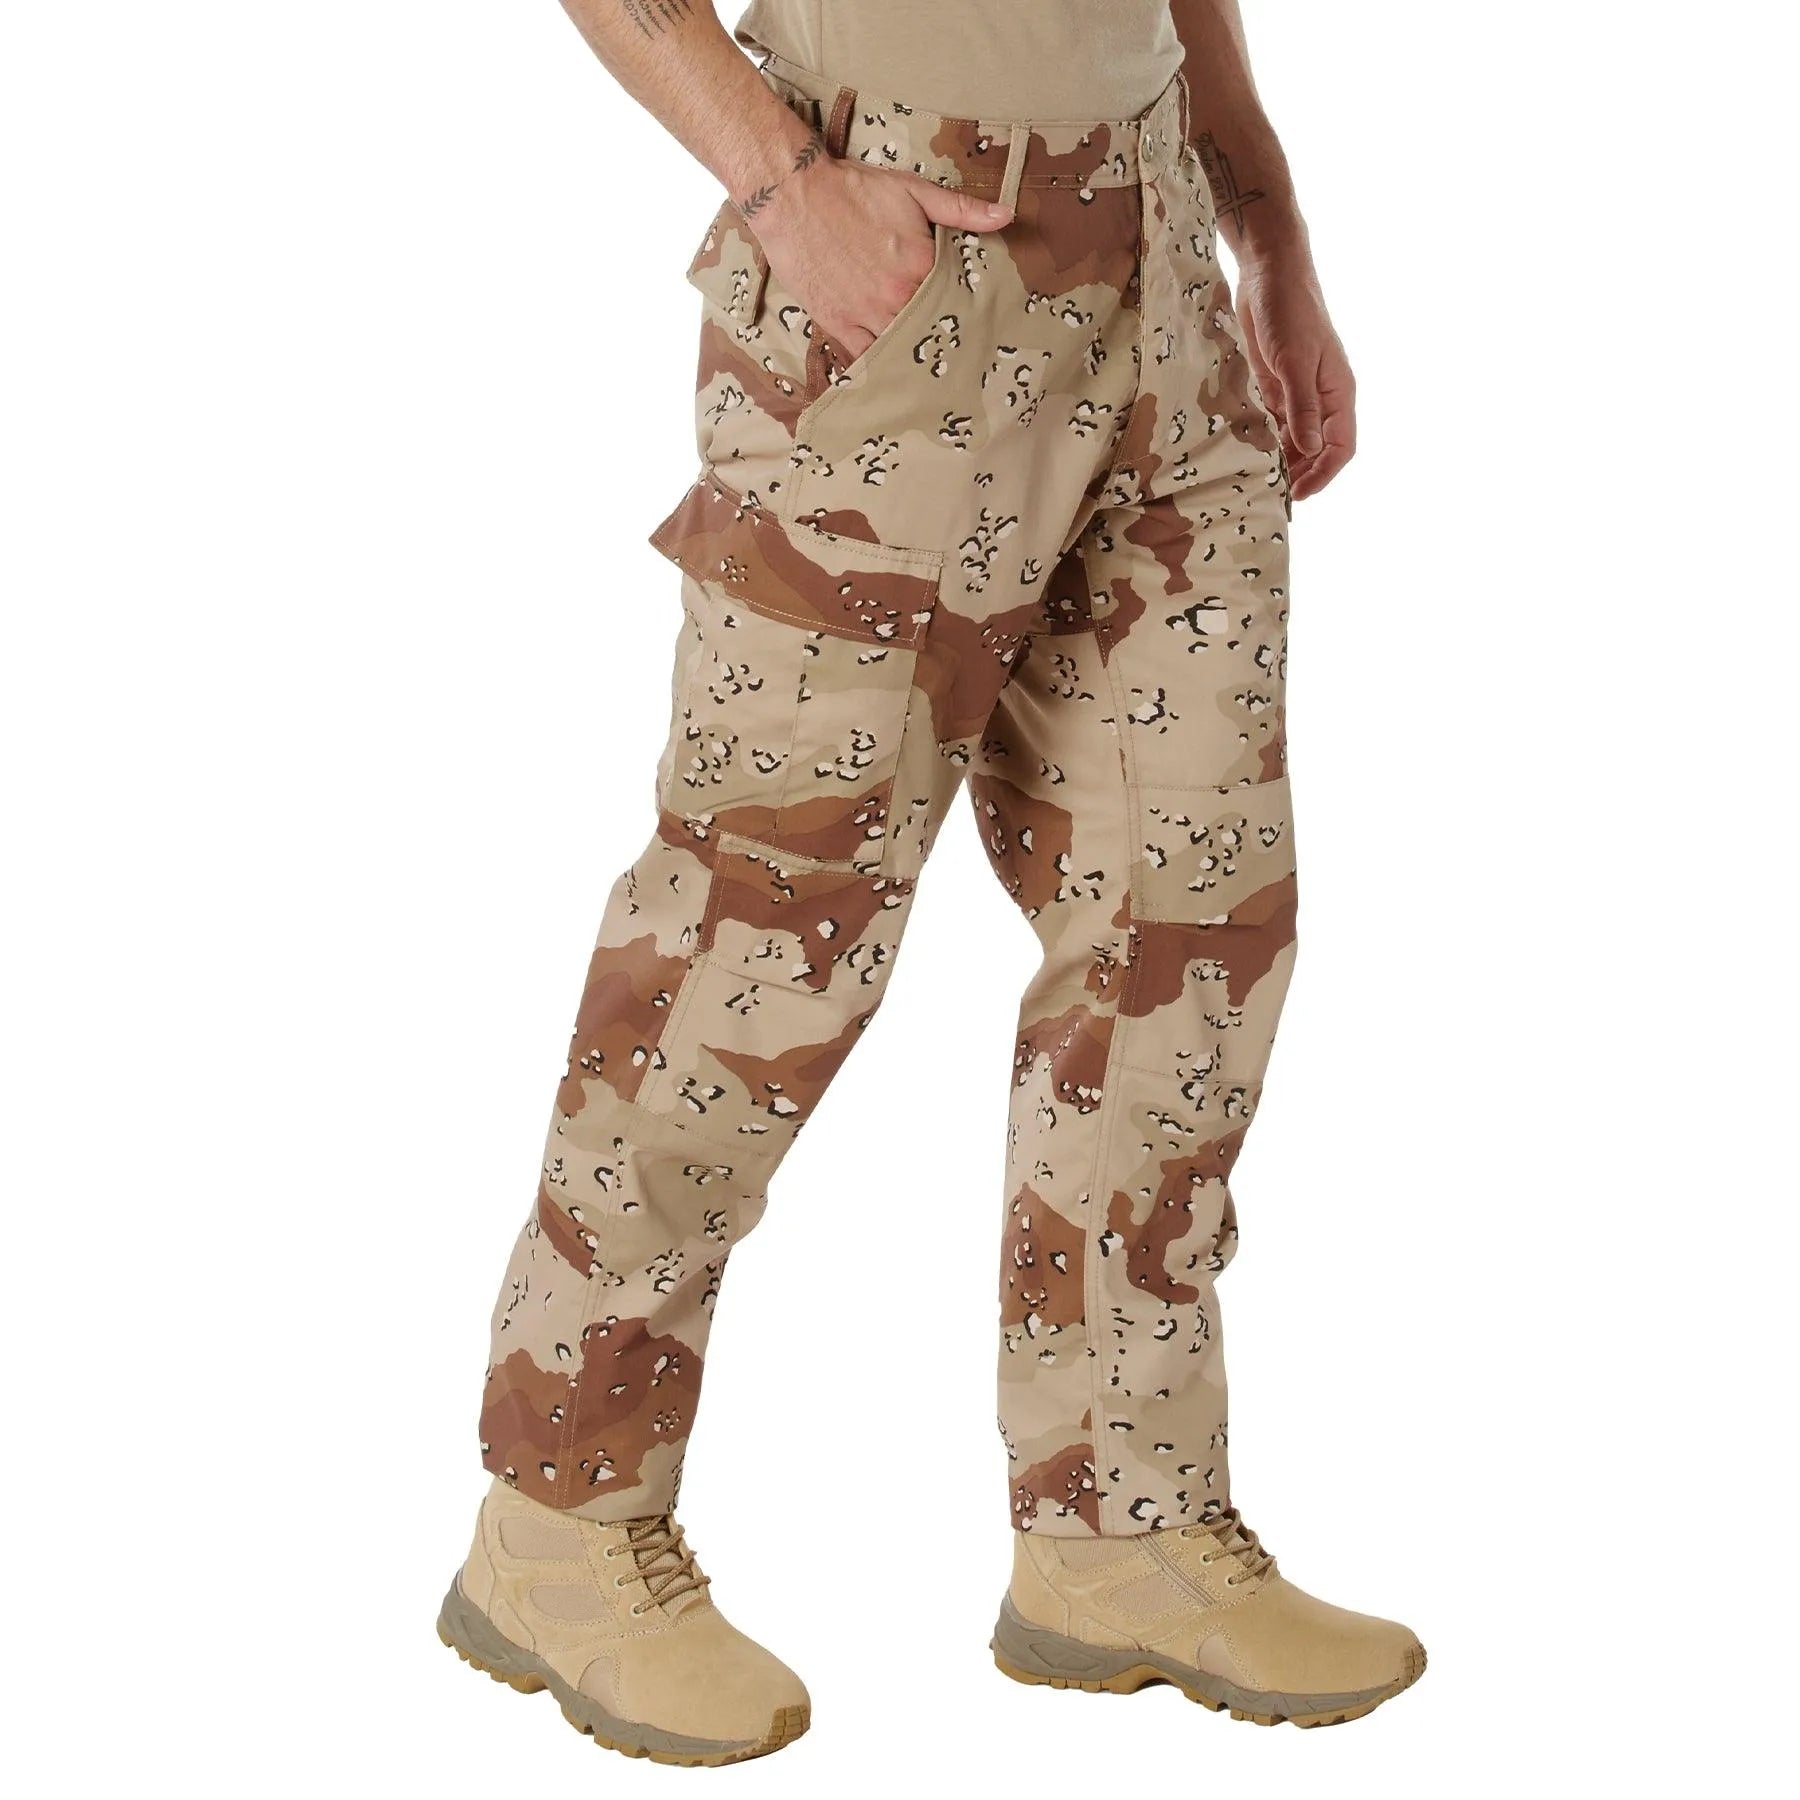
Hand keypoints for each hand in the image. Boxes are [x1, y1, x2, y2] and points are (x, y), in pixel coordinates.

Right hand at [752, 158, 1011, 359]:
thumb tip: (1006, 216)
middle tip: (957, 356)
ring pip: (900, 348)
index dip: (964, 312)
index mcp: (921, 266)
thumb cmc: (852, 189)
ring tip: (927, 368)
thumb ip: (961, 208)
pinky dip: (878, 365)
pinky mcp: (838, 323)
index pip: (956, 301)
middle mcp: (896, 297)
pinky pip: (864, 357)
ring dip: (912, 356)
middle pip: (930, 331)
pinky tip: (891, 372)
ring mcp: (865, 314)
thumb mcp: (913, 190)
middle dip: (941, 340)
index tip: (976, 325)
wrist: (792, 195)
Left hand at [1236, 252, 1355, 499]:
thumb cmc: (1289, 310)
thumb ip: (1302, 406)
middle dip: (1299, 472)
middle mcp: (1321, 398)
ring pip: (1294, 439)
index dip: (1323, 474)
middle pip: (1316, 449)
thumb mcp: (1295, 360)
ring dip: (1280, 459)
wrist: (1267, 273)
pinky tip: (1246, 453)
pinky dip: (1263, 440)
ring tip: (1256, 480)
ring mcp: (1297, 393)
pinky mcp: (1274, 386)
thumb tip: (1310, 449)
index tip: (1298, 494)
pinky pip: (1273, 423)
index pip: (1341, 446)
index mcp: (1338, 392)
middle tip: (1270, 494)